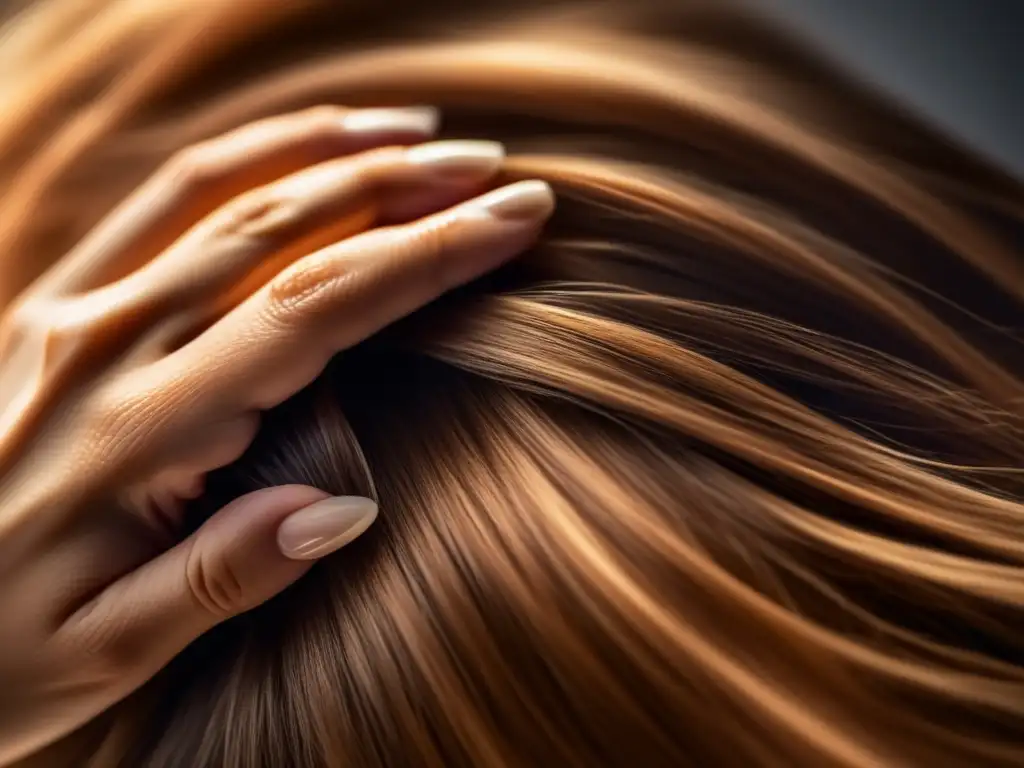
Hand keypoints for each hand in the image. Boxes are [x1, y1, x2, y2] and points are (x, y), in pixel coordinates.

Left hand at [0, 104, 554, 764]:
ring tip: (420, 134)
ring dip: (331, 151)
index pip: (316, 310)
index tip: (511, 222)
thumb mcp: (112, 652)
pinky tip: (305, 151)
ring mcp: (76, 311)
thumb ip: (226, 575)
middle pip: (285, 232)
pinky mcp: (59, 303)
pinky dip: (248, 159)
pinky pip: (164, 201)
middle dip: (403, 189)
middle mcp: (109, 345)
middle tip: (496, 172)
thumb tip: (348, 510)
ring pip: (224, 192)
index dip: (426, 256)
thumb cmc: (3, 652)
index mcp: (140, 431)